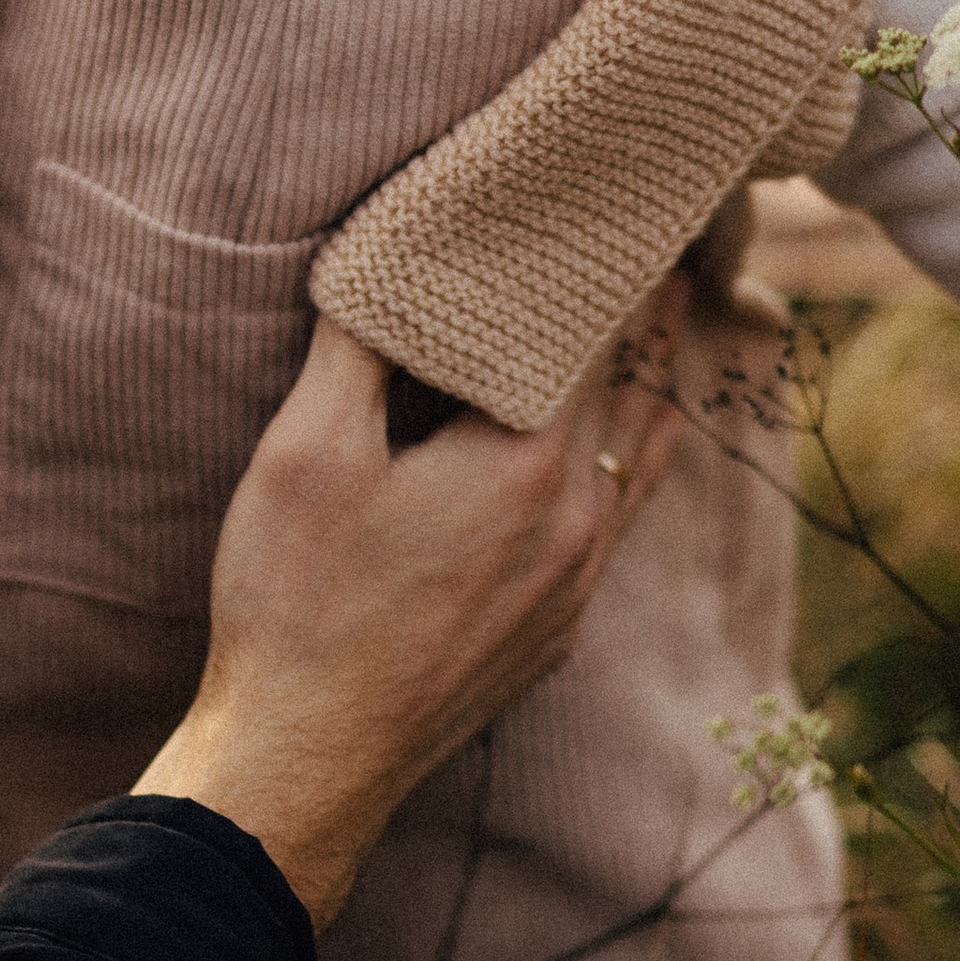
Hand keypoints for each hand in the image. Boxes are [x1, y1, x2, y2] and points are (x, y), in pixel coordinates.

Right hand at [137, 294, 685, 924]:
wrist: (302, 763)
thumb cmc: (294, 605)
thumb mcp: (303, 451)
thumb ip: (358, 344)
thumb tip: (389, 262)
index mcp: (528, 463)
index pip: (596, 328)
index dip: (609, 255)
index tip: (631, 196)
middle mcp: (578, 524)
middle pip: (636, 388)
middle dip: (644, 312)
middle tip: (665, 239)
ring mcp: (574, 588)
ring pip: (639, 461)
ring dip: (646, 390)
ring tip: (659, 331)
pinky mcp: (552, 635)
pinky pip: (613, 524)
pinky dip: (622, 464)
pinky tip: (609, 453)